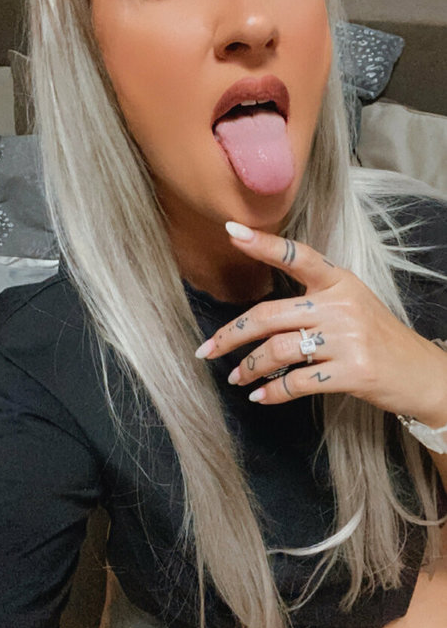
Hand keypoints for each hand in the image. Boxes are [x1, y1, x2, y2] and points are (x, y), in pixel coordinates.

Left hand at [195, 222, 446, 425]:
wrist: (420, 373)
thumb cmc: (378, 337)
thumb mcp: (352, 303)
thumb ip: (313, 300)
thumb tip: (258, 319)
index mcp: (339, 281)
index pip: (295, 256)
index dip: (262, 244)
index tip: (232, 232)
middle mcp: (341, 305)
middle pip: (270, 315)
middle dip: (232, 334)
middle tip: (207, 349)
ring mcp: (347, 339)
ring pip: (278, 351)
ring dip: (249, 368)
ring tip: (237, 377)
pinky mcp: (352, 373)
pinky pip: (297, 382)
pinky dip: (272, 392)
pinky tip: (260, 396)